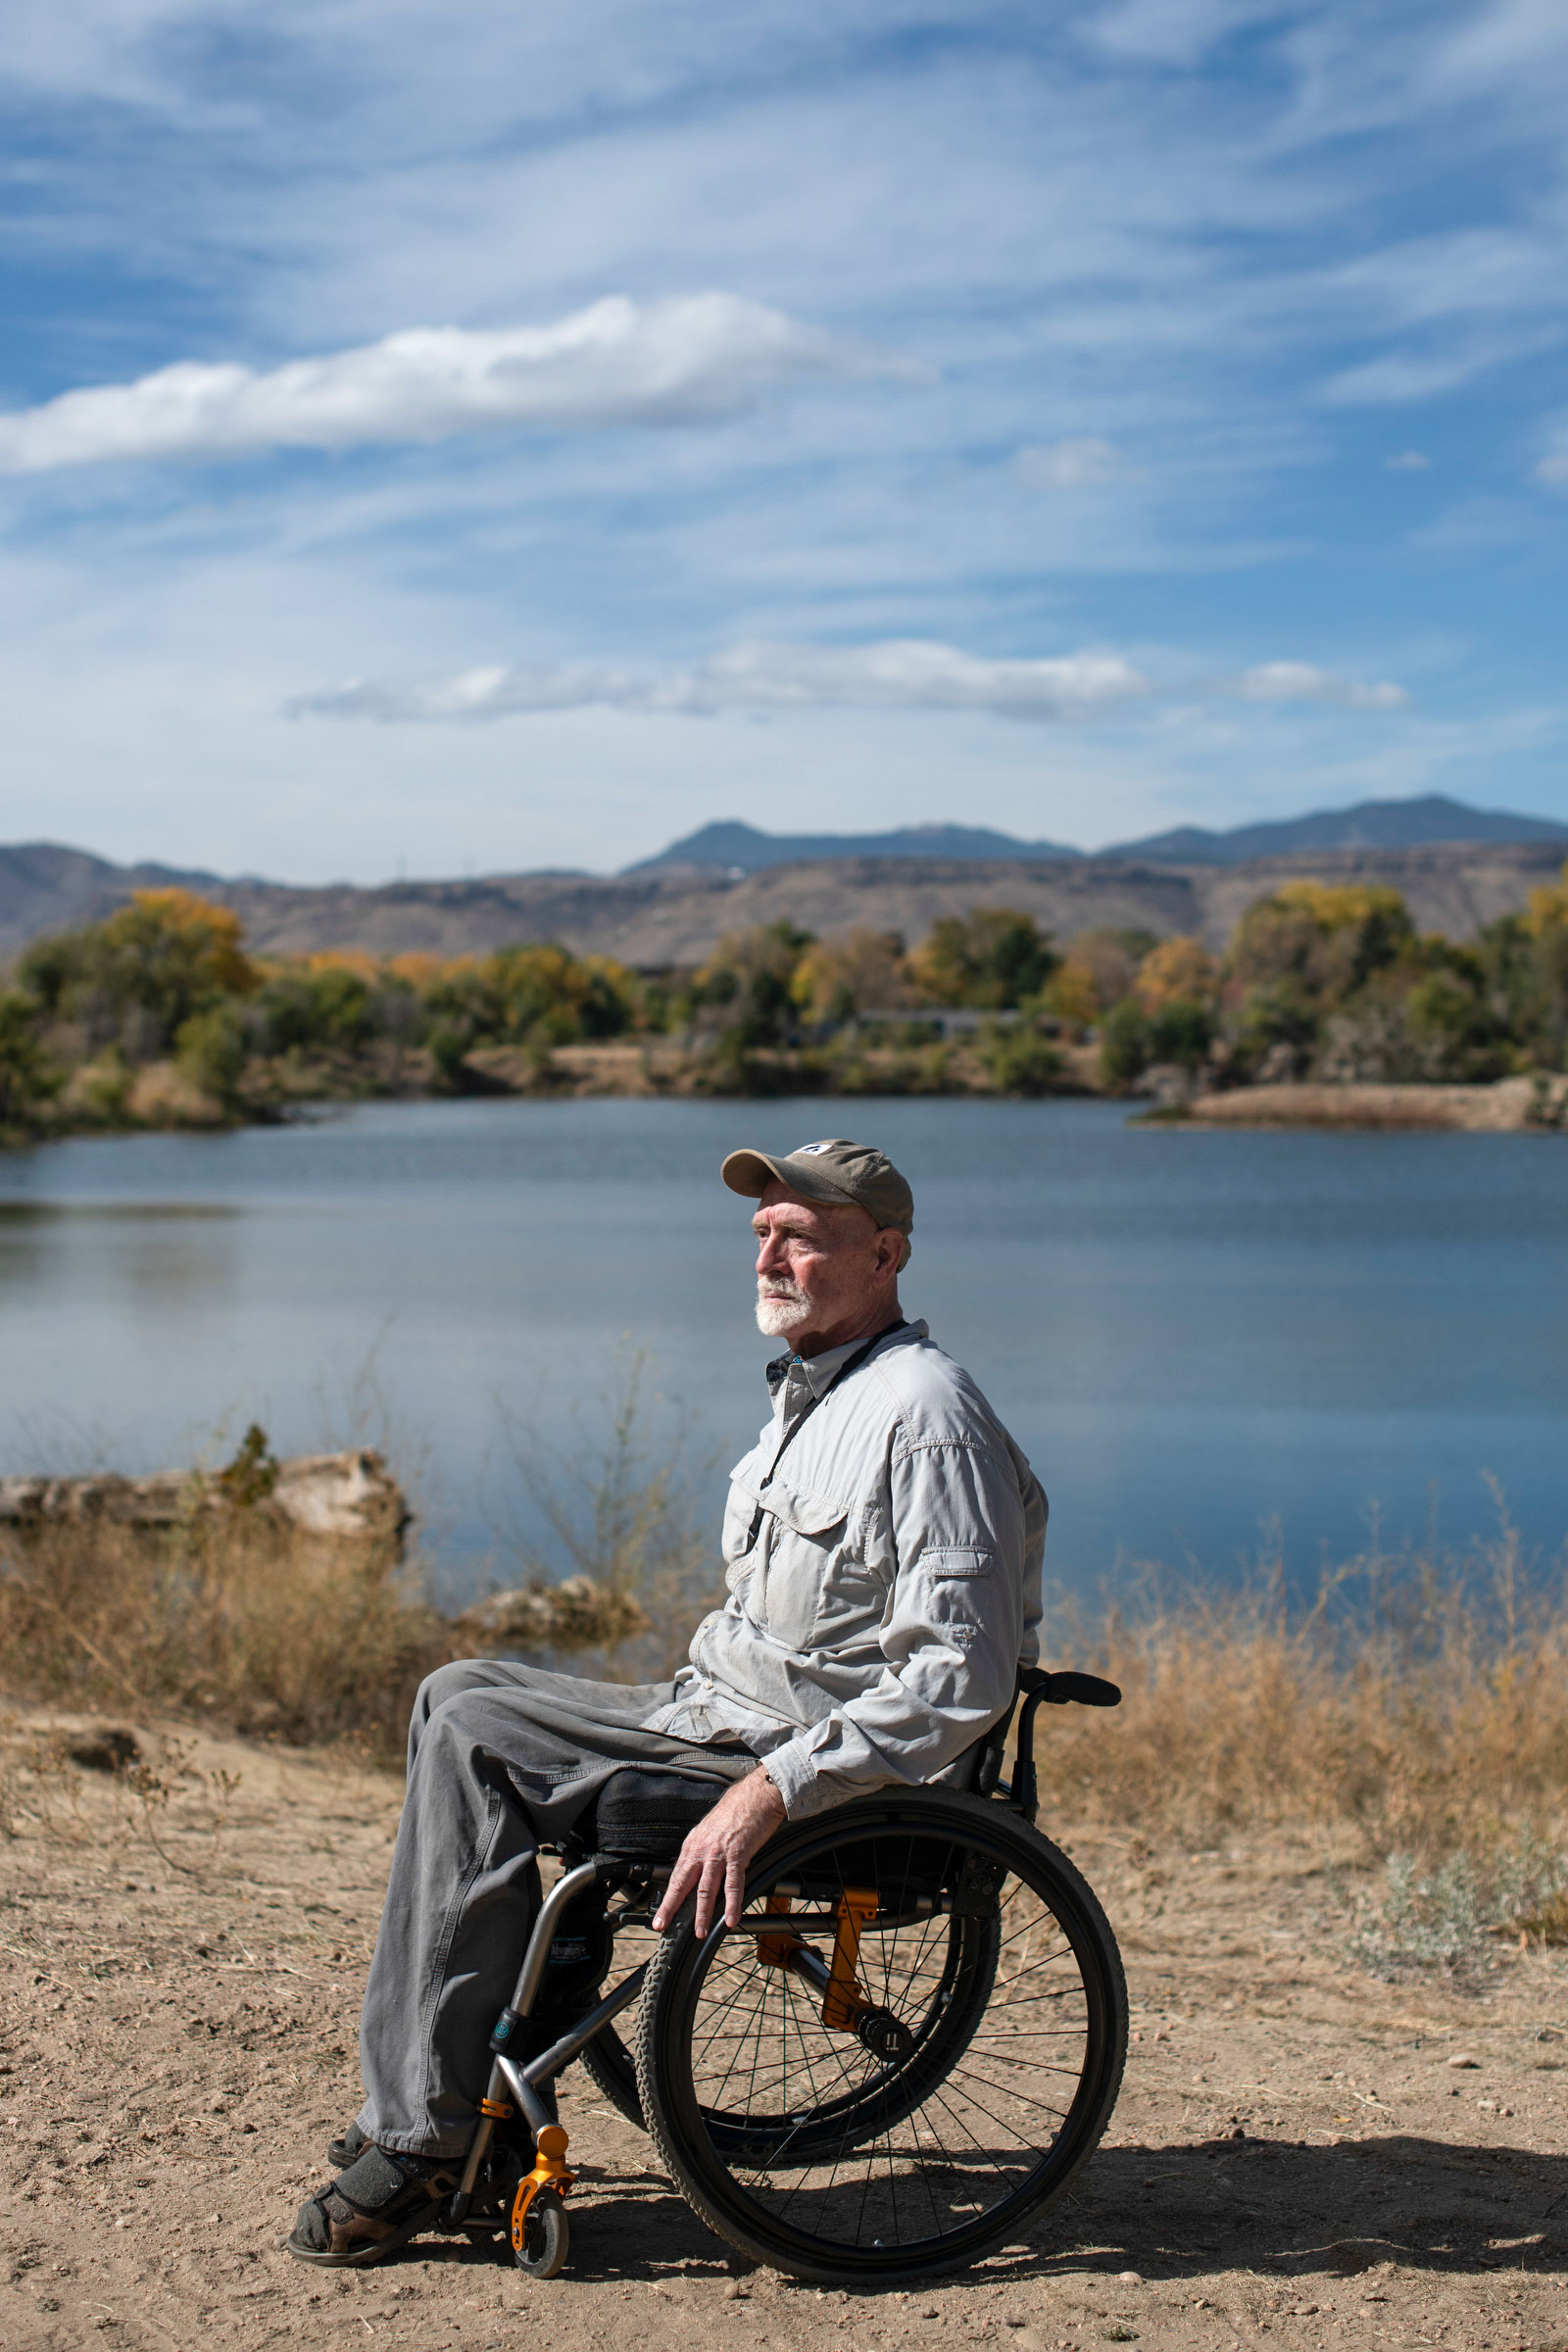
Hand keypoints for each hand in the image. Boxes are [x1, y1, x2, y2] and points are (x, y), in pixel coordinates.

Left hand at [652, 1768, 785, 1936]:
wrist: (755, 1796)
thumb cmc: (735, 1811)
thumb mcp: (709, 1830)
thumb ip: (702, 1850)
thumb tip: (696, 1869)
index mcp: (693, 1844)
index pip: (677, 1875)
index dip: (668, 1896)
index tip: (661, 1913)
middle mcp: (701, 1850)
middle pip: (683, 1883)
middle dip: (671, 1907)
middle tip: (663, 1925)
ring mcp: (719, 1854)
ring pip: (706, 1888)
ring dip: (702, 1913)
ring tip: (699, 1931)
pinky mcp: (738, 1855)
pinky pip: (733, 1884)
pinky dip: (731, 1903)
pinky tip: (730, 1918)